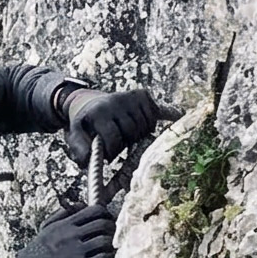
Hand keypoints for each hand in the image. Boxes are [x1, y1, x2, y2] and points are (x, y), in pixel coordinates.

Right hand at [0, 204, 116, 257]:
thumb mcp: (44, 232)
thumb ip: (61, 217)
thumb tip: (80, 204)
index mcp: (62, 225)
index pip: (94, 210)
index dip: (107, 216)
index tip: (109, 224)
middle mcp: (69, 234)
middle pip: (103, 223)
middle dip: (113, 232)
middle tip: (116, 241)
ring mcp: (74, 250)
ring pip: (105, 240)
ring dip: (113, 249)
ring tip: (112, 257)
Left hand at [64, 88, 182, 166]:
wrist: (86, 103)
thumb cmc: (84, 126)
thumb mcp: (75, 137)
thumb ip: (80, 151)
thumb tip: (89, 161)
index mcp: (99, 112)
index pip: (114, 138)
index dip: (112, 151)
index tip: (109, 155)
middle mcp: (117, 101)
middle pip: (133, 131)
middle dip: (127, 143)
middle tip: (120, 146)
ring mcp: (131, 97)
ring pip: (146, 125)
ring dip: (140, 135)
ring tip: (128, 137)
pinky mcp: (142, 96)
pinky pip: (158, 109)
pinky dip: (168, 114)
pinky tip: (180, 115)